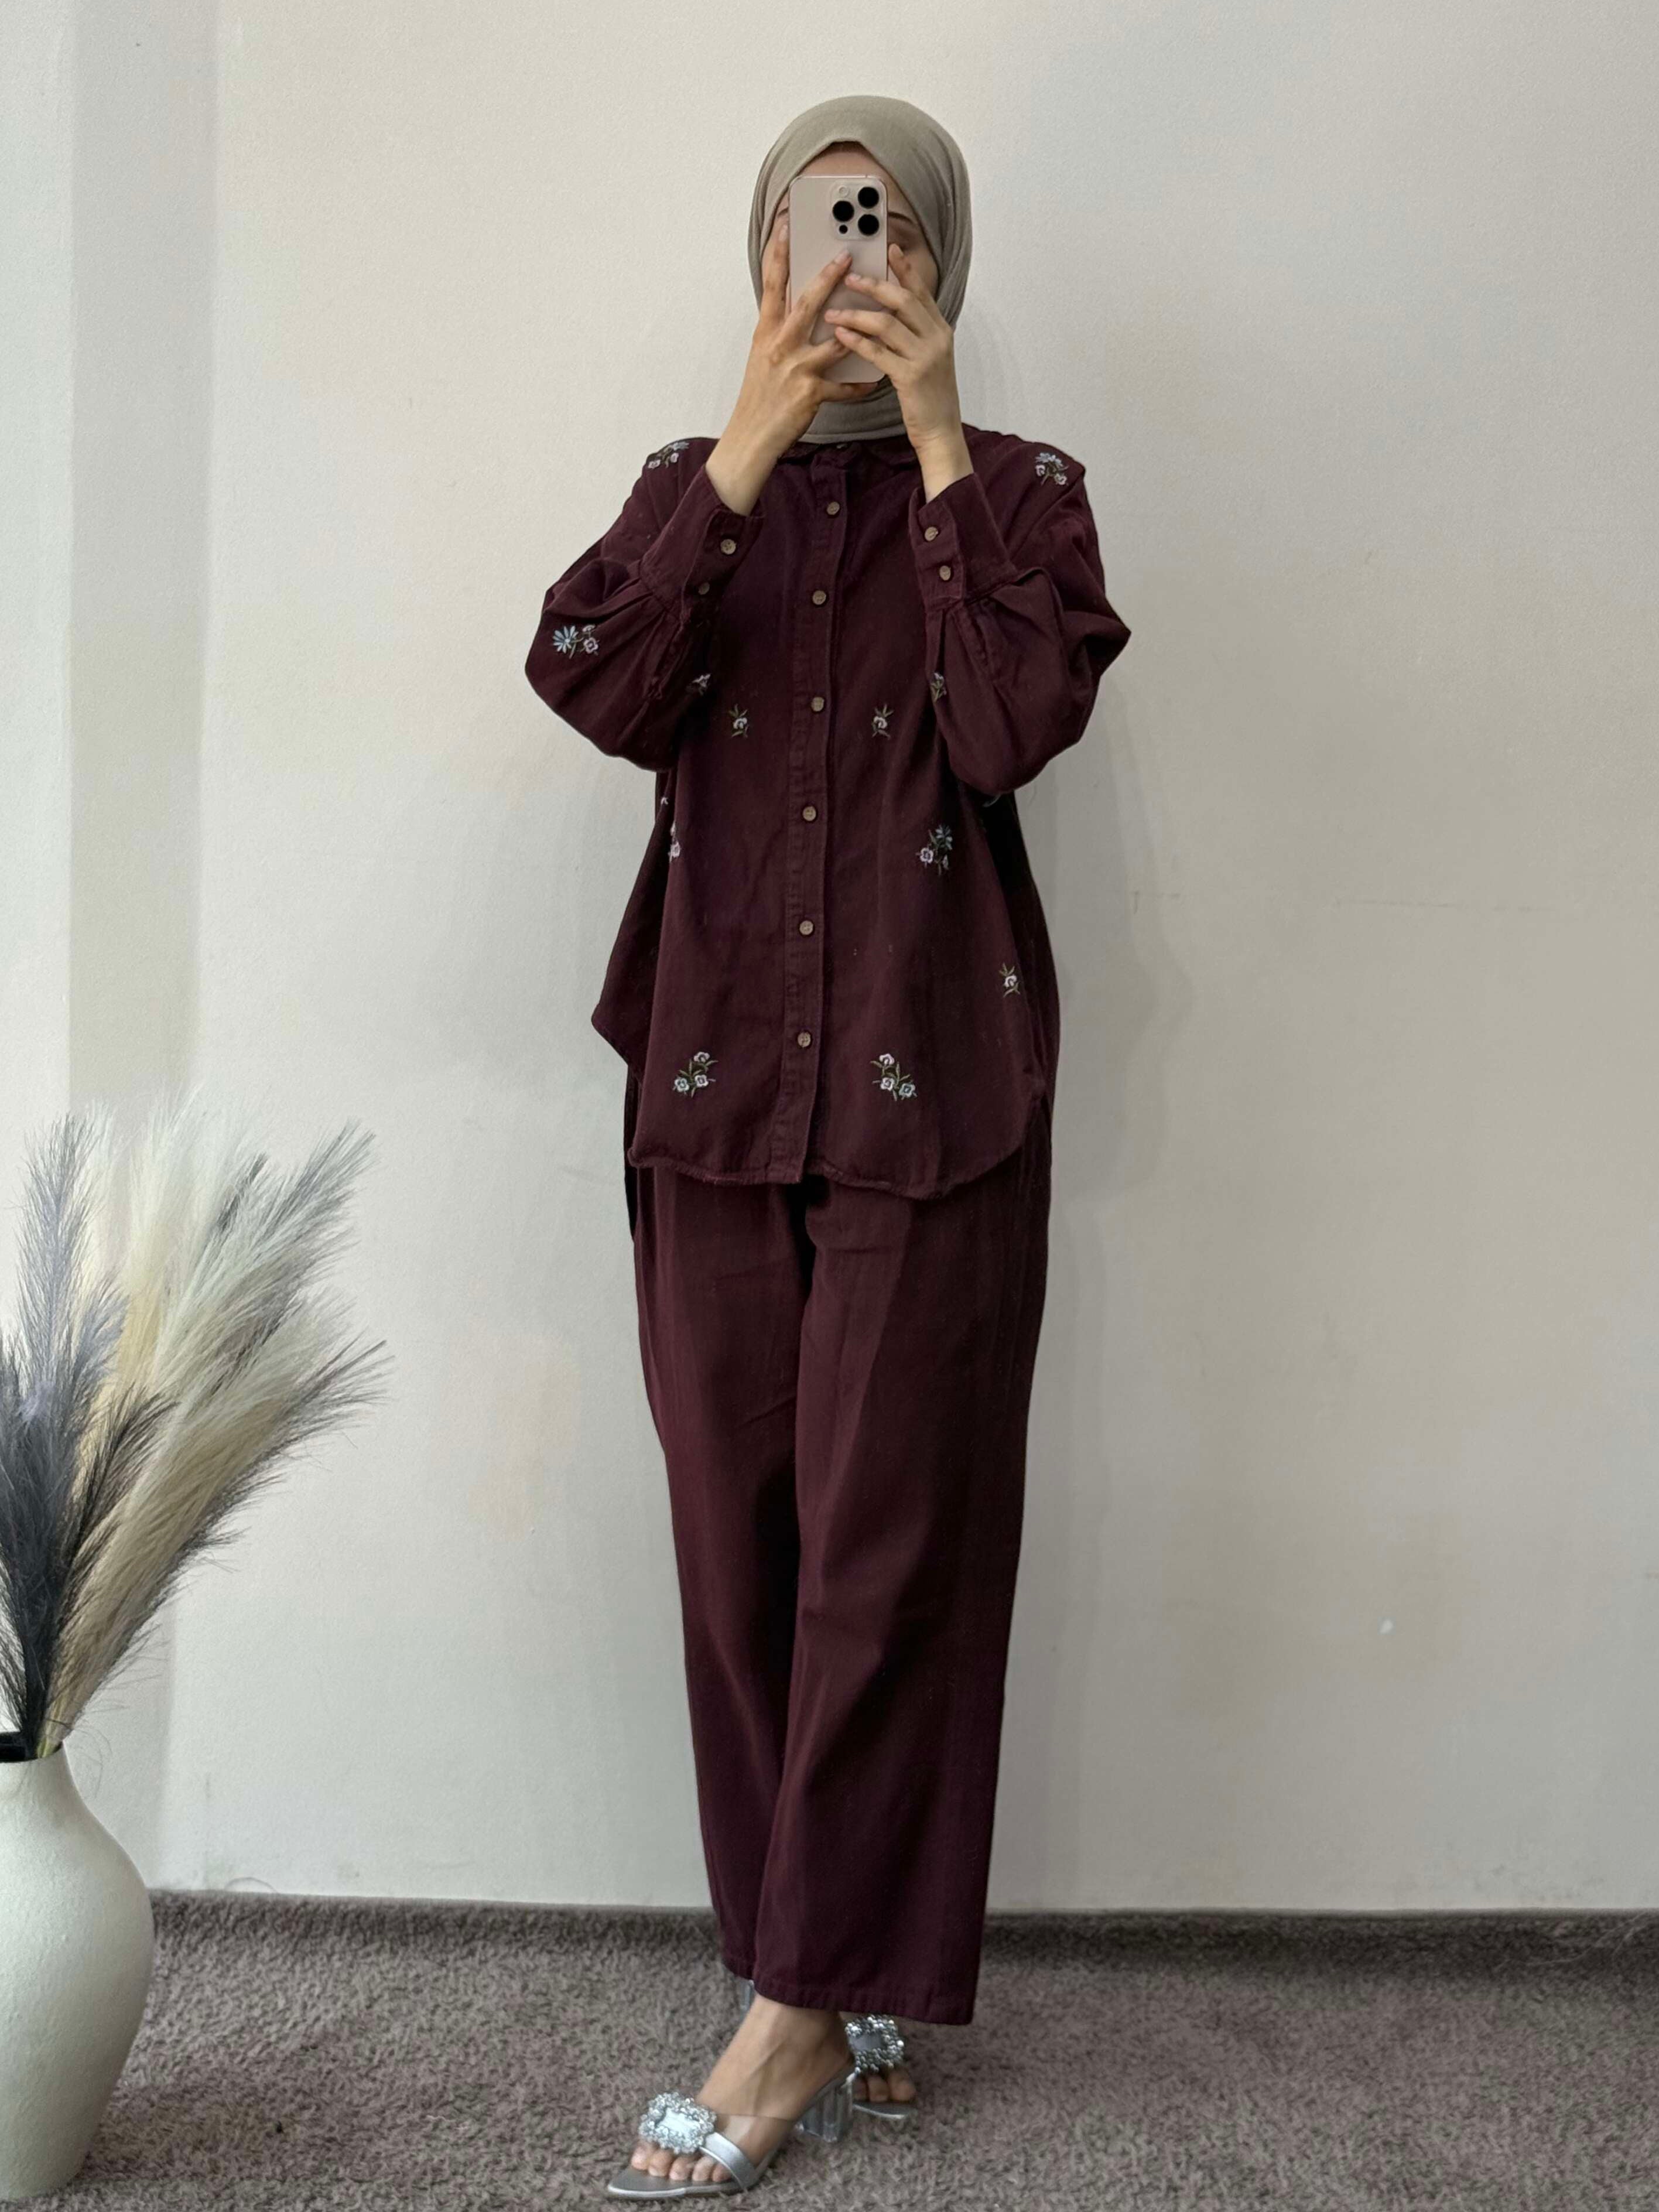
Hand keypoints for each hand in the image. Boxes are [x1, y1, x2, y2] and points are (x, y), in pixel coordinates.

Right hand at [707, 209, 861, 510]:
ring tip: (875, 313)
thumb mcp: (762, 354)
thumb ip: (779, 328)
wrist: (751, 436)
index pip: (771, 286)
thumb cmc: (759, 395)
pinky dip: (860, 384)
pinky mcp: (810, 394)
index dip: (778, 255)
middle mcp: (779, 346)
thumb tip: (797, 304)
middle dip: (827, 278)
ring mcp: (795, 369)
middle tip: (846, 257)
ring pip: (832, 341)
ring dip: (856, 327)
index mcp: (766, 332)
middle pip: (806, 304)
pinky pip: (843, 385)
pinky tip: (874, 381)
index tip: (786, 227)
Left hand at [821, 243, 964, 457]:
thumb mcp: (929, 359)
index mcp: (940, 330)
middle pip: (903, 300)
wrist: (941, 431)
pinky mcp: (910, 377)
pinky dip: (857, 341)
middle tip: (849, 277)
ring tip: (833, 311)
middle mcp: (936, 338)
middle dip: (874, 285)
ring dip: (856, 314)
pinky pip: (878, 352)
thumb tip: (890, 314)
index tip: (890, 249)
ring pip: (887, 324)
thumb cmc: (929, 397)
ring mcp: (925, 357)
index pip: (922, 291)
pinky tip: (840, 335)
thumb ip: (915, 334)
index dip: (905, 269)